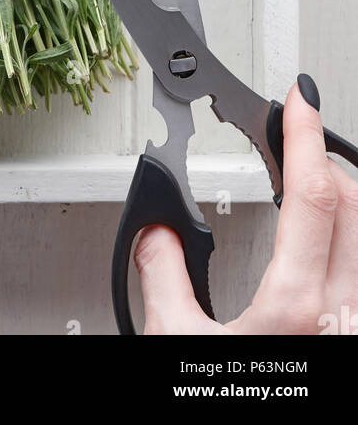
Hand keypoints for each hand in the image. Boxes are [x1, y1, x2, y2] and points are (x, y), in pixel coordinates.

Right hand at [135, 76, 357, 333]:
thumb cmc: (228, 405)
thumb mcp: (177, 339)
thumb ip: (164, 277)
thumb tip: (155, 233)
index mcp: (294, 304)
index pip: (313, 194)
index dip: (306, 135)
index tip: (299, 99)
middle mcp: (339, 313)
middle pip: (352, 203)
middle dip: (323, 157)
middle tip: (295, 133)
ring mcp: (353, 325)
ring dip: (342, 194)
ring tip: (310, 174)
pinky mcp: (352, 336)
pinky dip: (348, 233)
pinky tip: (326, 233)